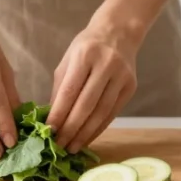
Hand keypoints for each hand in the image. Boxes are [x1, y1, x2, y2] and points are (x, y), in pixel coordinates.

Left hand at [48, 25, 138, 152]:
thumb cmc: (87, 47)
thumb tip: (52, 118)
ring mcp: (121, 77)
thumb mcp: (68, 60)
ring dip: (86, 133)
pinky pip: (113, 113)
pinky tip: (88, 138)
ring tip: (72, 147)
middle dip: (72, 128)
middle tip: (59, 146)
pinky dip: (99, 128)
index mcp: (86, 55)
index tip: (49, 131)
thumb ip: (60, 87)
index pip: (70, 90)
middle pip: (87, 104)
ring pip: (102, 112)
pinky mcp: (131, 87)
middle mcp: (106, 65)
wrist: (119, 32)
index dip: (59, 113)